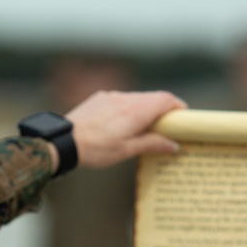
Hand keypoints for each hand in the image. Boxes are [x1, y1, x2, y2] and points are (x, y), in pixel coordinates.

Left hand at [65, 90, 185, 169]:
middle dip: (163, 110)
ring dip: (145, 110)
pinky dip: (129, 109)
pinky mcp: (100, 98)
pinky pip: (121, 100)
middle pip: (153, 98)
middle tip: (167, 127)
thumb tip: (173, 144)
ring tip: (143, 129)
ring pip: (137, 99)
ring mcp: (112, 96)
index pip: (165, 99)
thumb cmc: (96, 149)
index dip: (178, 106)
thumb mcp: (126, 150)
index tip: (183, 117)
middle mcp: (126, 99)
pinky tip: (121, 125)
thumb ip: (152, 144)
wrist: (63, 141)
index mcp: (136, 111)